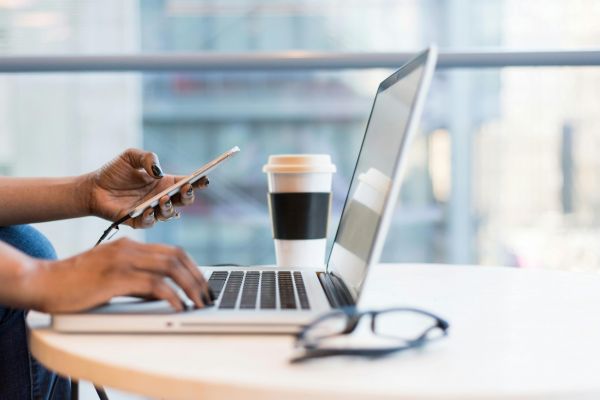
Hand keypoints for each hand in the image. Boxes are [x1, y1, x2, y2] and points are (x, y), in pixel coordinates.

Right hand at [27, 238, 212, 312]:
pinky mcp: (115, 277)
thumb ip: (137, 279)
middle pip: (177, 257)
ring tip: (199, 303)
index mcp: (130, 245)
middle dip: (197, 277)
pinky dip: (171, 296)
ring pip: (170, 267)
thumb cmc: (75, 283)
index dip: (193, 267)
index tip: (203, 284)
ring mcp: (122, 261)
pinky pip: (153, 284)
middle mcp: (129, 248)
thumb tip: (163, 293)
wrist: (42, 281)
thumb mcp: (112, 276)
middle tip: (207, 296)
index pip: (173, 251)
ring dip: (190, 286)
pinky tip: (178, 307)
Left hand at [84, 148, 208, 227]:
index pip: (186, 183)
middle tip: (186, 188)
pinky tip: (148, 209)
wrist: (92, 187)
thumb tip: (159, 172)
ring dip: (169, 207)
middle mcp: (161, 198)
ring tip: (163, 198)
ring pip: (169, 214)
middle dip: (188, 196)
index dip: (198, 182)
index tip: (204, 178)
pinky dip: (151, 217)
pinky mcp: (137, 221)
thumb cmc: (114, 172)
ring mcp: (151, 211)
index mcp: (164, 183)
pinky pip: (149, 222)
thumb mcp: (131, 156)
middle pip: (183, 201)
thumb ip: (147, 158)